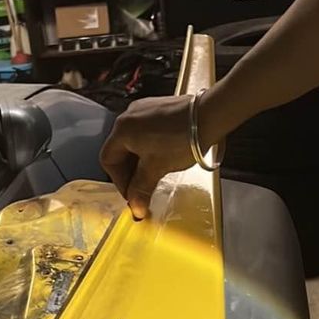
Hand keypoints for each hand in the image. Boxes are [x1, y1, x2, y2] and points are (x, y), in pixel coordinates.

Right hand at [100, 94, 216, 218]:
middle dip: (130, 173)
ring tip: (153, 175)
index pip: (109, 160)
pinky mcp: (159, 110)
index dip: (119, 181)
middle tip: (142, 189)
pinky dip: (149, 150)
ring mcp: (144, 110)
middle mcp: (129, 116)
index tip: (132, 194)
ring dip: (140, 163)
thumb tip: (135, 208)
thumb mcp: (156, 169)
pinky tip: (162, 159)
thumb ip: (141, 190)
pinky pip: (146, 133)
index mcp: (122, 129)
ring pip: (134, 143)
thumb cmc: (181, 139)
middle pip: (120, 151)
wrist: (209, 116)